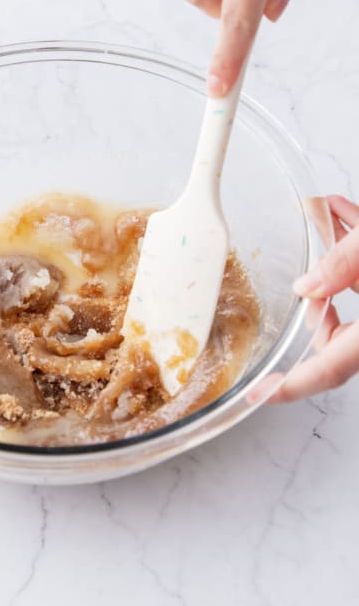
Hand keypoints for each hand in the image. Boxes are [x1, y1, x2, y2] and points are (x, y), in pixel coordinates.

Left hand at [249, 196, 358, 403]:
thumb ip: (344, 264)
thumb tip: (305, 286)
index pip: (328, 371)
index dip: (289, 387)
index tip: (256, 394)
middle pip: (332, 330)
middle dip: (314, 293)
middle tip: (304, 269)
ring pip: (350, 294)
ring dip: (334, 256)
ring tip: (327, 212)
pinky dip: (352, 247)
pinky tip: (341, 210)